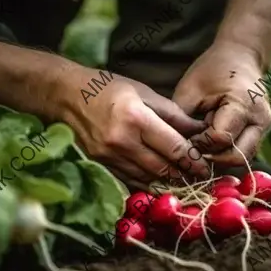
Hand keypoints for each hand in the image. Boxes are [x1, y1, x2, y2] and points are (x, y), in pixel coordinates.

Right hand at [57, 66, 210, 187]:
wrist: (64, 96)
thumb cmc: (107, 88)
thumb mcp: (143, 92)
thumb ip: (172, 113)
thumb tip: (197, 129)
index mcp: (136, 118)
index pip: (173, 147)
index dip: (193, 160)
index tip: (206, 165)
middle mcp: (122, 141)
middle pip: (162, 167)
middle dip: (183, 174)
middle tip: (198, 176)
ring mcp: (108, 157)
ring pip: (147, 178)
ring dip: (166, 181)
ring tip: (182, 179)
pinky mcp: (100, 165)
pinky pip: (129, 180)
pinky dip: (146, 182)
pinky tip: (158, 181)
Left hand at [172, 42, 270, 165]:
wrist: (241, 56)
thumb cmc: (212, 70)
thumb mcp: (190, 90)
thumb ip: (182, 121)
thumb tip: (176, 149)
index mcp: (242, 103)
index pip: (220, 139)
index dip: (200, 144)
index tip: (185, 137)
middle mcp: (260, 119)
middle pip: (237, 157)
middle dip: (212, 158)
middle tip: (193, 149)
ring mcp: (264, 128)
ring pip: (243, 159)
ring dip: (220, 158)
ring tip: (203, 145)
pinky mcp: (261, 133)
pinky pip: (244, 152)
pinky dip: (226, 154)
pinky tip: (212, 143)